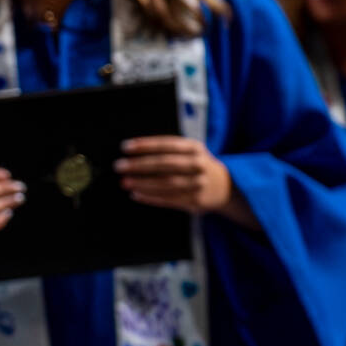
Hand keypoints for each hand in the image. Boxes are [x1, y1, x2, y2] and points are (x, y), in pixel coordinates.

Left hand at [115, 136, 234, 214]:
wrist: (225, 187)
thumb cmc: (197, 164)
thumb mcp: (191, 150)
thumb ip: (168, 149)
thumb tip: (134, 150)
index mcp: (195, 147)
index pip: (166, 144)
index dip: (145, 145)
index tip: (125, 147)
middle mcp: (198, 164)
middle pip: (164, 164)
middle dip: (139, 165)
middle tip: (119, 166)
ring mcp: (198, 184)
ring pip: (166, 184)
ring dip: (143, 183)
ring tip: (124, 182)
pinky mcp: (195, 201)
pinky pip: (169, 200)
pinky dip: (150, 198)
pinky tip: (136, 195)